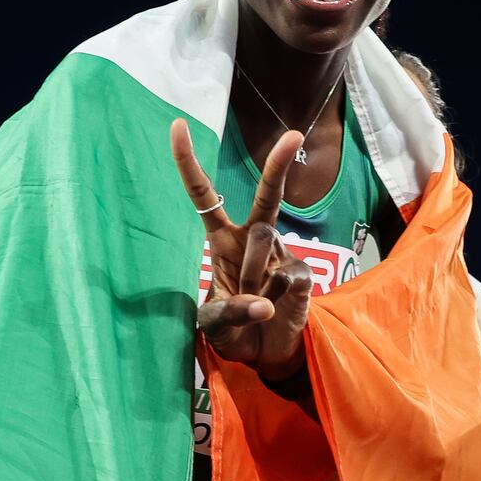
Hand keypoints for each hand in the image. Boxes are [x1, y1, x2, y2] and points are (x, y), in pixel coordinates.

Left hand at [170, 119, 313, 381]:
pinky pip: (286, 275)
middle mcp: (253, 239)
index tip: (177, 125)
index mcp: (223, 241)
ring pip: (264, 242)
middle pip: (267, 196)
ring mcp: (282, 254)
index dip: (189, 163)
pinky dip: (274, 297)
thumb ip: (228, 313)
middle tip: (293, 136)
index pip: (204, 196)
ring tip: (254, 305)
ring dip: (252, 274)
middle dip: (278, 166)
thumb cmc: (234, 330)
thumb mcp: (213, 326)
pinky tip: (275, 310)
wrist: (267, 355)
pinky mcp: (303, 273)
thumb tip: (264, 305)